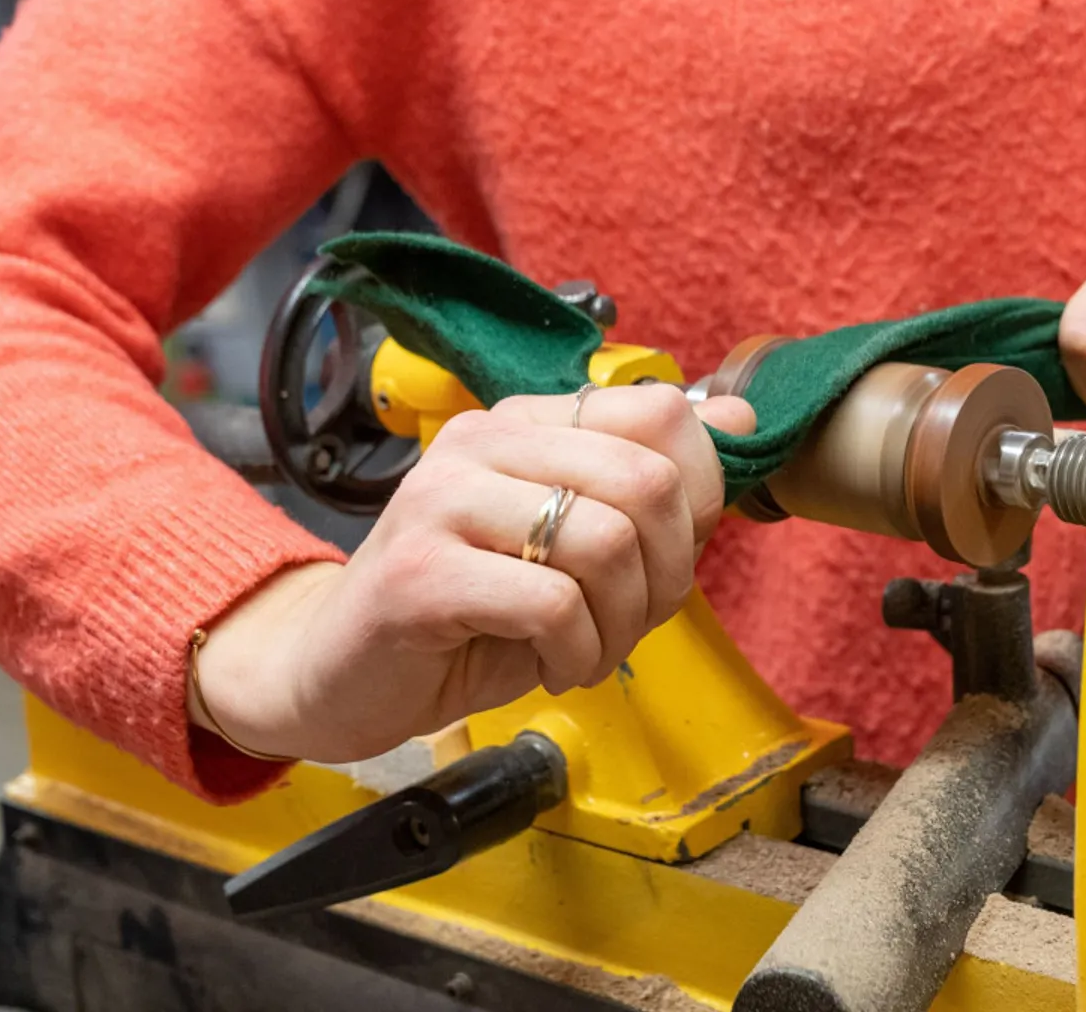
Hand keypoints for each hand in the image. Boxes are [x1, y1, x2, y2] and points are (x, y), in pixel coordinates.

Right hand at [190, 385, 755, 762]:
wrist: (341, 673)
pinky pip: (552, 604)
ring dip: (622, 623)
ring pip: (605, 542)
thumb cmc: (467, 613)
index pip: (658, 411)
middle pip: (646, 479)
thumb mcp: (573, 545)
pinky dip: (577, 652)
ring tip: (588, 647)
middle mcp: (482, 443)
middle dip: (669, 571)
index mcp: (525, 422)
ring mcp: (443, 501)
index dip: (701, 492)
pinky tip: (550, 664)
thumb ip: (651, 489)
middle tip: (633, 618)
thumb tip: (744, 416)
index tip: (672, 555)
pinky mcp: (420, 572)